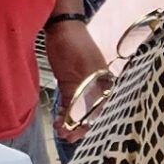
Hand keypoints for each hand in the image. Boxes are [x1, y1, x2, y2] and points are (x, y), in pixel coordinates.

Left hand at [44, 18, 107, 137]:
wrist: (60, 27)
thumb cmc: (74, 45)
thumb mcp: (82, 71)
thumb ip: (84, 93)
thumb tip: (84, 117)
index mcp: (104, 83)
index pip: (102, 109)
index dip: (91, 124)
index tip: (80, 134)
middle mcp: (96, 86)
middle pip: (90, 112)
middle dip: (80, 126)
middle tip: (68, 136)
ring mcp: (82, 84)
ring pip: (79, 109)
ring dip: (71, 121)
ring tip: (61, 131)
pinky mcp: (70, 82)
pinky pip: (70, 101)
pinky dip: (65, 112)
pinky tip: (59, 121)